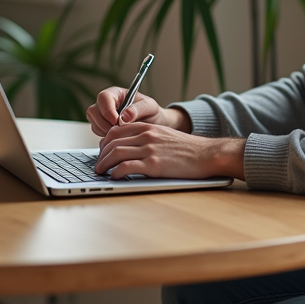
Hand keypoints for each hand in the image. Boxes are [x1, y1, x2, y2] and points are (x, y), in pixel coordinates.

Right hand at [86, 88, 191, 136]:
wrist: (154, 125)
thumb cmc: (152, 112)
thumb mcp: (150, 107)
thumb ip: (138, 109)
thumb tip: (124, 116)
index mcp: (116, 93)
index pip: (103, 97)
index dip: (108, 110)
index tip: (117, 122)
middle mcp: (106, 103)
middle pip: (93, 111)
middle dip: (105, 123)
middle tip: (120, 130)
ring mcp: (102, 115)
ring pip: (94, 123)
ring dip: (106, 131)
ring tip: (123, 133)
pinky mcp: (102, 127)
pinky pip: (97, 132)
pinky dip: (106, 137)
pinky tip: (120, 137)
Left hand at [95, 122, 244, 180]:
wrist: (206, 154)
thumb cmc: (187, 149)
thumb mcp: (164, 135)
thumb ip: (146, 137)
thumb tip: (128, 147)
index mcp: (148, 127)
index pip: (115, 131)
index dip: (104, 142)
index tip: (102, 152)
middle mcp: (146, 135)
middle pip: (112, 142)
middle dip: (101, 155)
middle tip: (98, 165)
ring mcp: (150, 149)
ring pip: (115, 153)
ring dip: (104, 164)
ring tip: (101, 172)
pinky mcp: (154, 165)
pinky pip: (126, 167)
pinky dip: (116, 173)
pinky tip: (115, 177)